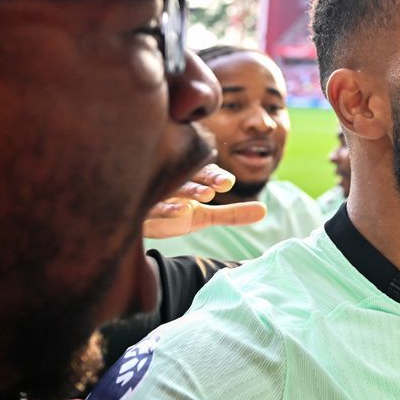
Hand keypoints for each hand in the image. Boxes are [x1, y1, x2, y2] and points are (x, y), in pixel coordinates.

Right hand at [142, 164, 266, 238]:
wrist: (134, 226)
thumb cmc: (172, 213)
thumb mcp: (203, 216)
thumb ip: (232, 214)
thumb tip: (265, 211)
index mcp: (189, 181)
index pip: (205, 173)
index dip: (216, 177)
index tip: (229, 183)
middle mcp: (173, 183)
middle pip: (191, 176)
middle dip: (207, 179)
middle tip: (223, 185)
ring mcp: (156, 194)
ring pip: (174, 188)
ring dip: (190, 190)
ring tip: (207, 195)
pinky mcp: (142, 210)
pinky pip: (152, 205)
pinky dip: (166, 206)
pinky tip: (180, 210)